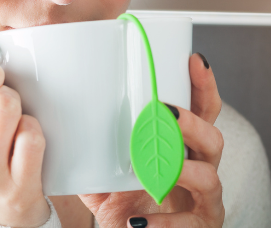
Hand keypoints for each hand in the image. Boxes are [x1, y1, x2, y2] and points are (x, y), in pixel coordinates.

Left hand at [78, 53, 224, 227]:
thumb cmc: (122, 203)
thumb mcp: (102, 172)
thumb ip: (89, 149)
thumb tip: (57, 118)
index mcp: (181, 147)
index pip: (202, 111)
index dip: (203, 85)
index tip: (194, 60)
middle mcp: (200, 169)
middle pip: (213, 138)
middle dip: (191, 123)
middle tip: (163, 113)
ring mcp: (205, 200)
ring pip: (210, 177)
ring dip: (181, 169)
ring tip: (156, 169)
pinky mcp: (200, 227)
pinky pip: (192, 223)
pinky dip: (166, 223)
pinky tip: (140, 223)